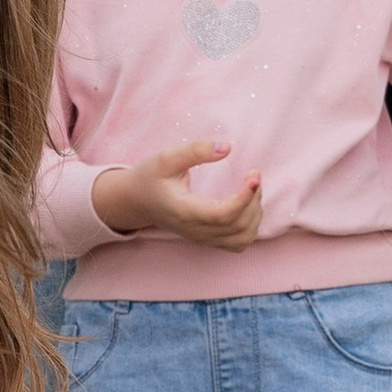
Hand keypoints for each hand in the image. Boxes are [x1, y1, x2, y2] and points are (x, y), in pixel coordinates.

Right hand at [89, 141, 264, 249]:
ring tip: (251, 191)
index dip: (244, 197)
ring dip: (255, 214)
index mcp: (184, 211)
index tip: (254, 175)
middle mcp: (194, 230)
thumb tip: (227, 148)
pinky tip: (247, 206)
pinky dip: (251, 226)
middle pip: (238, 226)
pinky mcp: (207, 240)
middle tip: (253, 176)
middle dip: (253, 200)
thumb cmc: (150, 177)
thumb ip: (195, 151)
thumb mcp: (166, 158)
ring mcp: (202, 238)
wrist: (136, 201)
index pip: (222, 214)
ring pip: (242, 238)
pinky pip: (239, 243)